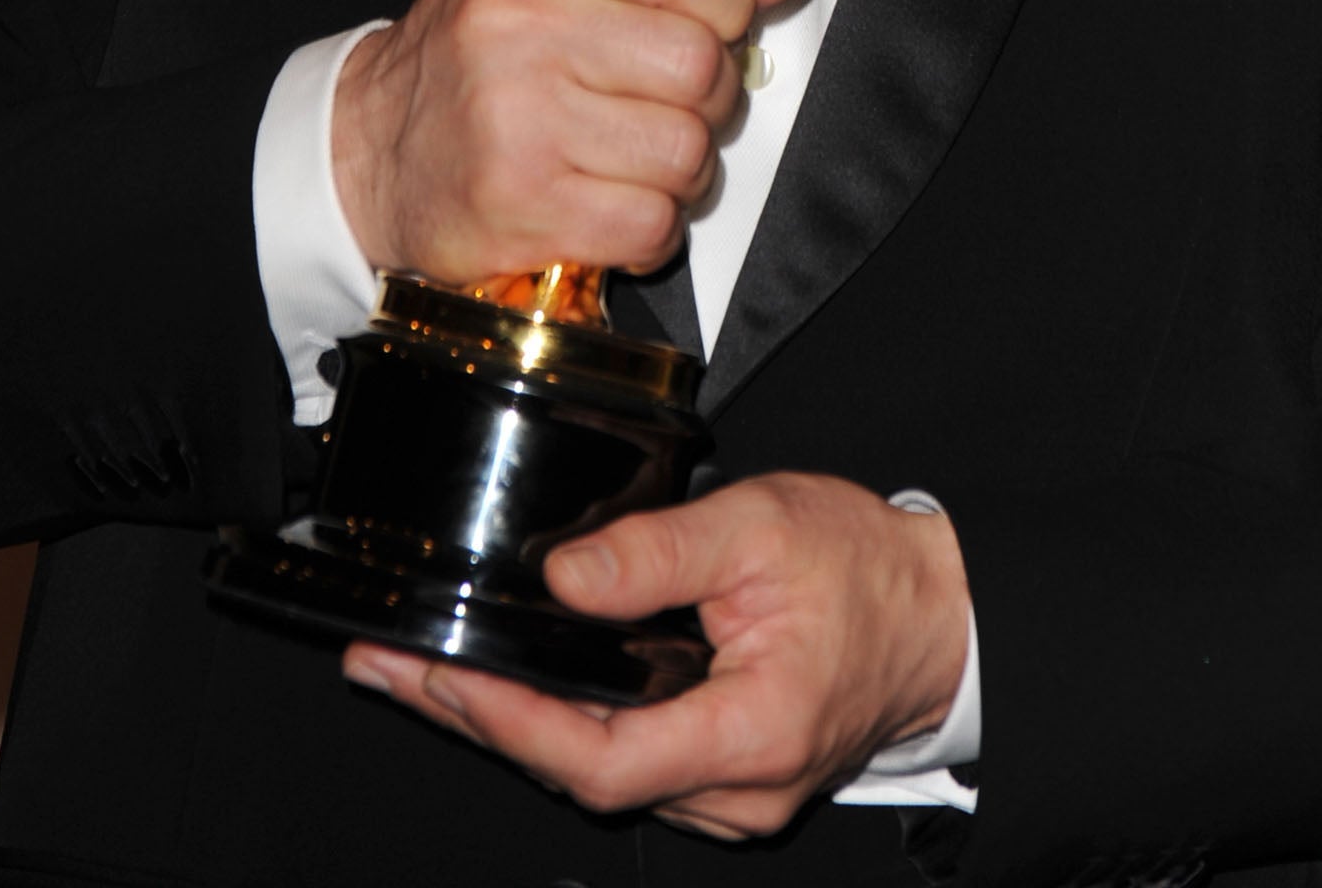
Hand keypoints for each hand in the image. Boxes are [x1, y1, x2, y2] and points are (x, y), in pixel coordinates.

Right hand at [333, 0, 849, 285]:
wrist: (374, 150)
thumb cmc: (496, 52)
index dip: (722, 3)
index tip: (699, 21)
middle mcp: (512, 16)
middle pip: (699, 65)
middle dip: (699, 96)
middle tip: (646, 98)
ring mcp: (511, 112)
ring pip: (686, 150)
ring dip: (675, 167)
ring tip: (618, 151)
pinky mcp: (516, 201)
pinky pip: (651, 222)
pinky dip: (645, 225)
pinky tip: (600, 201)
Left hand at [342, 473, 970, 837]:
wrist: (937, 615)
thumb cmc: (863, 567)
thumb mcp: (760, 526)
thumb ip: (657, 552)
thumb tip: (561, 580)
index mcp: (747, 734)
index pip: (598, 757)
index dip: (507, 722)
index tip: (435, 675)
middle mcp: (733, 792)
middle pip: (578, 775)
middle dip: (472, 718)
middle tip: (383, 666)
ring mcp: (727, 795)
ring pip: (594, 772)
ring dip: (505, 721)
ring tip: (419, 668)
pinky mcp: (720, 776)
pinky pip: (623, 759)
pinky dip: (557, 722)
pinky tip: (506, 683)